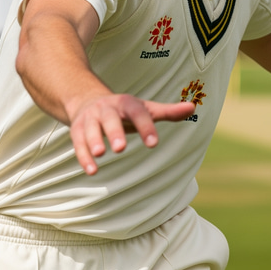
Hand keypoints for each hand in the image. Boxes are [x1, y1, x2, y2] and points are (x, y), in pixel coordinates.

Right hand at [68, 94, 194, 174]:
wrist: (87, 99)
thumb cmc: (123, 110)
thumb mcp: (145, 109)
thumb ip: (167, 111)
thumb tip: (193, 107)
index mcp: (126, 103)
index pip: (137, 112)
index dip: (145, 127)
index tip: (154, 144)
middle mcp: (106, 108)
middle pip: (110, 118)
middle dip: (114, 132)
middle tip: (121, 148)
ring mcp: (90, 118)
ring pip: (90, 129)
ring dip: (94, 141)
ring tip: (101, 154)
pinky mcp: (77, 129)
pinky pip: (78, 143)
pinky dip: (84, 156)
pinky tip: (92, 170)